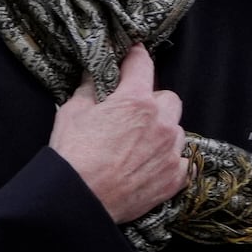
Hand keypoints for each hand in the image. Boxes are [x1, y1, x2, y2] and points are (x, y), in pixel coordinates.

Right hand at [49, 43, 189, 223]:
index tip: (133, 52)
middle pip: (168, 98)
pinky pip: (180, 159)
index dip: (135, 55)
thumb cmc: (73, 154)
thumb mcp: (71, 112)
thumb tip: (95, 75)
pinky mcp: (176, 177)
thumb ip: (89, 89)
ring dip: (161, 130)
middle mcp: (161, 122)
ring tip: (136, 144)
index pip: (142, 64)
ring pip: (176, 129)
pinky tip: (146, 164)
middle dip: (152, 101)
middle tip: (131, 113)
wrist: (80, 199)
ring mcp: (171, 151)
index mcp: (135, 100)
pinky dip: (166, 158)